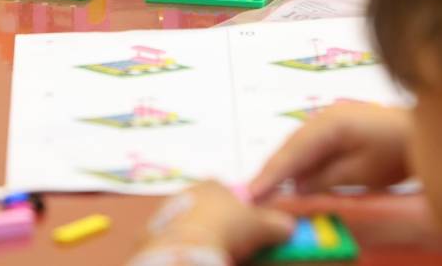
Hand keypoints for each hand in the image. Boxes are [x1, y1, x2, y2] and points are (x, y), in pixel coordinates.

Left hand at [139, 182, 294, 262]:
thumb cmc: (228, 228)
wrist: (188, 247)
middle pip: (206, 208)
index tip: (244, 231)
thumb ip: (276, 224)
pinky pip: (170, 239)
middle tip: (229, 245)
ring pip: (187, 223)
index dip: (239, 213)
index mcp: (213, 184)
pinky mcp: (152, 232)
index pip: (228, 194)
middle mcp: (188, 192)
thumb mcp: (261, 227)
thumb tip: (289, 227)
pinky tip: (191, 257)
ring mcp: (168, 211)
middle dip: (216, 225)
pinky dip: (181, 248)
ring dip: (197, 236)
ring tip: (209, 252)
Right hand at [250, 103, 412, 200]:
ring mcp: (329, 120)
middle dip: (271, 171)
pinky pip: (310, 148)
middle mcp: (324, 117)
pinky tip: (294, 182)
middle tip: (252, 196)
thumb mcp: (363, 172)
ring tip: (266, 192)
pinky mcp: (335, 128)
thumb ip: (326, 179)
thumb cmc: (398, 151)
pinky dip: (299, 165)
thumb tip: (295, 189)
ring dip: (284, 169)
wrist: (423, 133)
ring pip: (297, 147)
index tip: (251, 194)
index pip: (292, 152)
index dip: (270, 174)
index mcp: (330, 123)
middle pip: (289, 146)